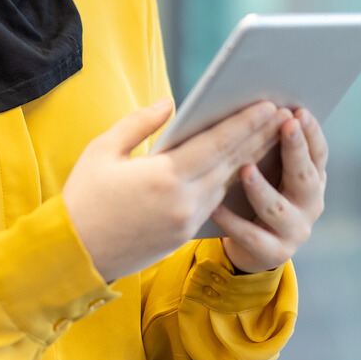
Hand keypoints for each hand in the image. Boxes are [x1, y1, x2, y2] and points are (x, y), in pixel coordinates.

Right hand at [62, 98, 287, 281]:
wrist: (74, 255)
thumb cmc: (83, 198)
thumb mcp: (103, 151)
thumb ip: (138, 124)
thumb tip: (169, 104)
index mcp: (163, 177)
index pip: (216, 144)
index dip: (245, 123)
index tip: (269, 106)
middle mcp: (183, 201)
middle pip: (232, 164)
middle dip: (260, 138)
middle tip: (286, 116)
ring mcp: (186, 222)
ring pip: (228, 185)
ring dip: (252, 160)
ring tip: (272, 138)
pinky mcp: (183, 236)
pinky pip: (215, 203)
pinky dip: (233, 183)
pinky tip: (245, 168)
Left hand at [215, 107, 327, 273]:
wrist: (255, 247)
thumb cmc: (259, 196)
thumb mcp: (272, 172)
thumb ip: (269, 147)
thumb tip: (258, 108)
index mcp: (313, 180)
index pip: (318, 154)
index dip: (312, 133)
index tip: (300, 111)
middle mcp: (311, 205)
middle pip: (305, 177)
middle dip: (296, 150)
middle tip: (286, 125)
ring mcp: (295, 231)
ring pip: (278, 209)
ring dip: (262, 189)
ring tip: (245, 170)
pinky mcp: (273, 253)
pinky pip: (251, 235)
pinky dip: (232, 221)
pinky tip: (215, 207)